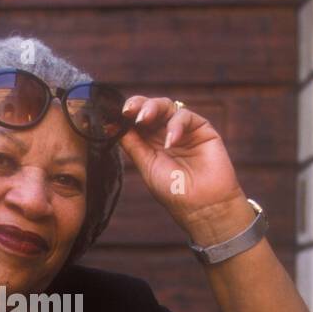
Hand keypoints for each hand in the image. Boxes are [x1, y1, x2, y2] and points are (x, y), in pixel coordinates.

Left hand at [118, 96, 243, 230]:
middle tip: (128, 111)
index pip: (136, 120)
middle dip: (137, 105)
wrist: (202, 206)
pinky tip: (171, 142)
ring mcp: (183, 129)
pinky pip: (185, 116)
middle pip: (150, 108)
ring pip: (166, 105)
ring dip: (152, 108)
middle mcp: (165, 132)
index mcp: (149, 142)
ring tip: (144, 119)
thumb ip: (132, 145)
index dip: (126, 114)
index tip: (115, 115)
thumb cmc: (174, 191)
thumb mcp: (147, 166)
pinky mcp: (202, 128)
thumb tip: (110, 125)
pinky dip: (175, 125)